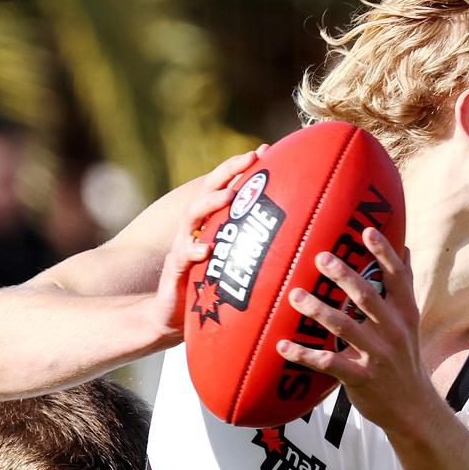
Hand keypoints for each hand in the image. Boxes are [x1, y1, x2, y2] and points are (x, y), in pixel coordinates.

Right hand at [148, 146, 265, 341]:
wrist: (172, 319)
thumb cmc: (210, 291)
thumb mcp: (235, 267)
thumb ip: (255, 251)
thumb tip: (297, 238)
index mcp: (210, 225)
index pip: (224, 187)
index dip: (240, 168)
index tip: (265, 150)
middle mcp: (194, 230)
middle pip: (207, 192)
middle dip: (228, 172)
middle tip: (250, 159)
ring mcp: (181, 248)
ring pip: (191, 217)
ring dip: (210, 203)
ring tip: (228, 195)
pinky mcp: (173, 272)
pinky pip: (180, 258)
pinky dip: (192, 252)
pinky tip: (205, 250)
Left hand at [276, 227, 430, 431]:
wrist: (414, 409)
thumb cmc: (404, 359)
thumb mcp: (410, 323)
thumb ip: (403, 288)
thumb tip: (404, 249)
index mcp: (405, 314)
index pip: (397, 278)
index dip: (384, 254)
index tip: (367, 231)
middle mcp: (393, 331)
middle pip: (368, 297)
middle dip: (344, 276)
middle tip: (320, 257)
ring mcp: (376, 355)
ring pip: (344, 327)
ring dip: (318, 310)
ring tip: (295, 295)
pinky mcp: (360, 378)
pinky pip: (327, 362)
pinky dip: (303, 354)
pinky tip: (282, 345)